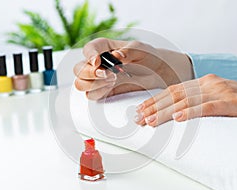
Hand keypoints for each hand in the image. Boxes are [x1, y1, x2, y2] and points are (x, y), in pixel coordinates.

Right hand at [74, 38, 192, 99]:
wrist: (157, 73)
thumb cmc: (149, 57)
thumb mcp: (141, 49)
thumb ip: (129, 51)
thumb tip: (117, 55)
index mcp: (104, 48)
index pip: (89, 49)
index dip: (89, 55)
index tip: (98, 61)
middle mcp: (98, 63)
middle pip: (78, 69)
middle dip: (89, 73)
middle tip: (108, 75)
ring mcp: (99, 78)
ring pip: (81, 83)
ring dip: (93, 84)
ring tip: (112, 80)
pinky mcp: (103, 91)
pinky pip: (91, 95)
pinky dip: (98, 93)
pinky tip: (111, 88)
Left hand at [135, 74, 236, 126]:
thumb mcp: (216, 99)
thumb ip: (198, 102)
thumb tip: (175, 114)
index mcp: (203, 82)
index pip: (173, 91)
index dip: (154, 101)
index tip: (140, 110)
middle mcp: (209, 83)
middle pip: (175, 95)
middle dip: (154, 107)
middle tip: (138, 118)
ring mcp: (221, 91)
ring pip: (187, 100)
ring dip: (166, 111)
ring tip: (151, 121)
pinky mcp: (234, 101)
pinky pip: (209, 106)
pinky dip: (193, 111)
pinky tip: (179, 118)